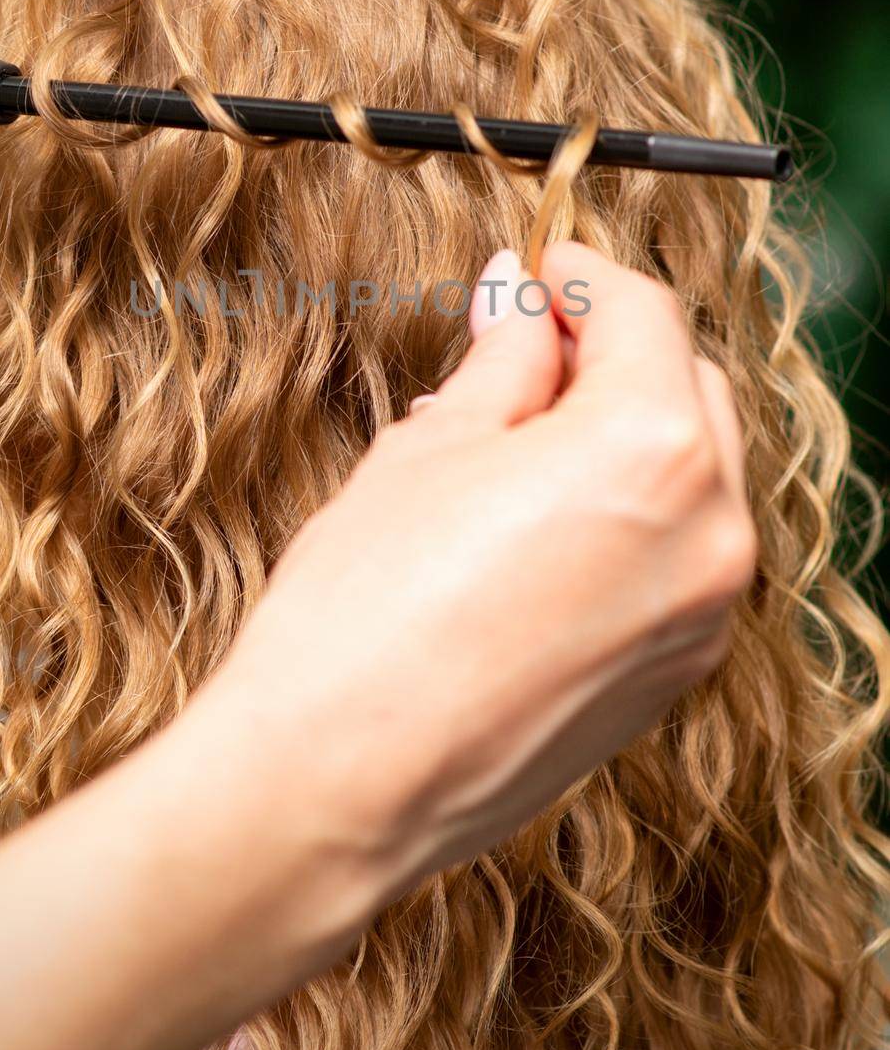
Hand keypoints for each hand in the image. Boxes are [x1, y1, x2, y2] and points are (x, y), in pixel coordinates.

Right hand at [210, 242, 757, 899]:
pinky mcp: (677, 670)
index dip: (582, 274)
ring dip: (625, 430)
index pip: (643, 313)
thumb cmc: (364, 614)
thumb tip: (520, 298)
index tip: (541, 268)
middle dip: (613, 351)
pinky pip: (679, 550)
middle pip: (688, 386)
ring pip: (694, 470)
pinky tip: (539, 514)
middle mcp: (710, 529)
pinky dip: (632, 509)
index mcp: (653, 447)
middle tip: (524, 342)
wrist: (339, 782)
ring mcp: (703, 611)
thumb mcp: (432, 448)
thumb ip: (504, 359)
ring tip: (517, 437)